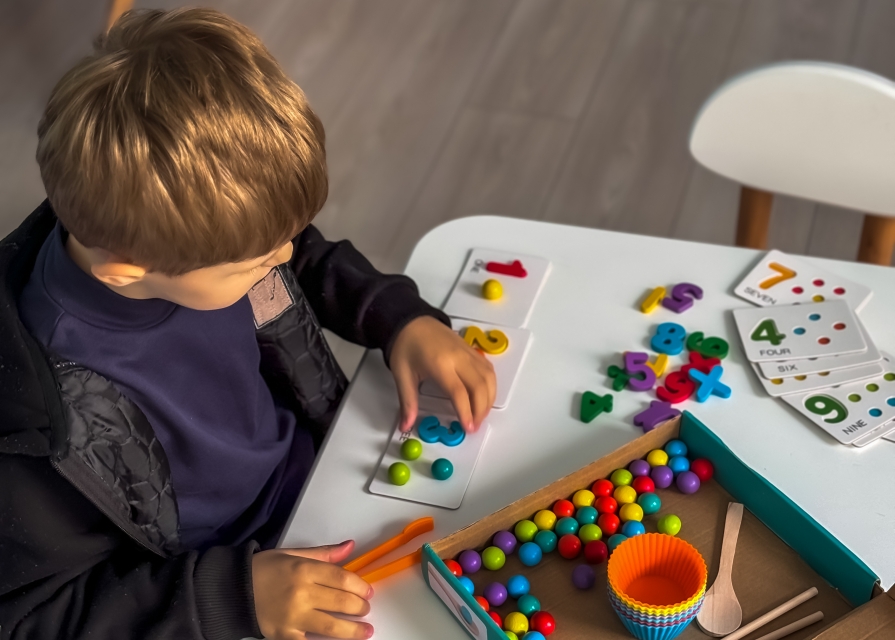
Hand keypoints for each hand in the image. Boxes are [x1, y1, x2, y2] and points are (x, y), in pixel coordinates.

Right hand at [252, 540, 373, 638]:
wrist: (233, 590)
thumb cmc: (263, 570)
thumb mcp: (293, 554)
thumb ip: (324, 553)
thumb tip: (350, 546)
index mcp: (304, 569)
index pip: (341, 578)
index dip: (359, 586)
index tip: (368, 591)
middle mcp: (301, 593)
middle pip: (340, 602)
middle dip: (359, 607)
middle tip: (366, 609)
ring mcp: (293, 616)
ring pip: (331, 626)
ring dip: (352, 631)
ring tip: (365, 631)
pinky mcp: (285, 635)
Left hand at [389, 316, 495, 432]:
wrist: (411, 321)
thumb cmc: (405, 347)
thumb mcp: (402, 375)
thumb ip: (407, 402)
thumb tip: (405, 425)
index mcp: (440, 364)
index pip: (459, 392)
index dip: (466, 412)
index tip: (467, 428)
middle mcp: (459, 358)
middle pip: (480, 386)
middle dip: (481, 410)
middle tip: (474, 426)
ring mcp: (468, 353)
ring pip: (489, 378)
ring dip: (489, 399)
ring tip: (480, 415)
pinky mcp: (472, 350)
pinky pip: (488, 369)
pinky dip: (490, 385)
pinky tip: (484, 397)